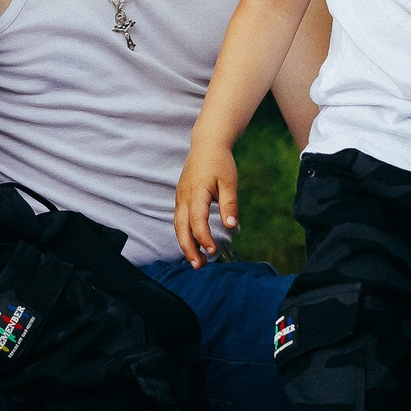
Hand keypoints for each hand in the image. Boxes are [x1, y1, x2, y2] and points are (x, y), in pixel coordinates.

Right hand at [174, 142, 240, 268]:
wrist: (206, 145)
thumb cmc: (220, 163)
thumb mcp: (229, 182)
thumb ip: (229, 204)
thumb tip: (232, 227)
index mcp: (196, 193)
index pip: (197, 221)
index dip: (204, 238)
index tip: (214, 251)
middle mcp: (184, 197)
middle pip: (181, 228)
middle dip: (188, 248)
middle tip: (199, 266)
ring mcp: (180, 198)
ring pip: (178, 226)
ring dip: (186, 244)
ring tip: (197, 261)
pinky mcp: (181, 199)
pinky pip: (179, 220)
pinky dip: (184, 234)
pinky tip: (194, 244)